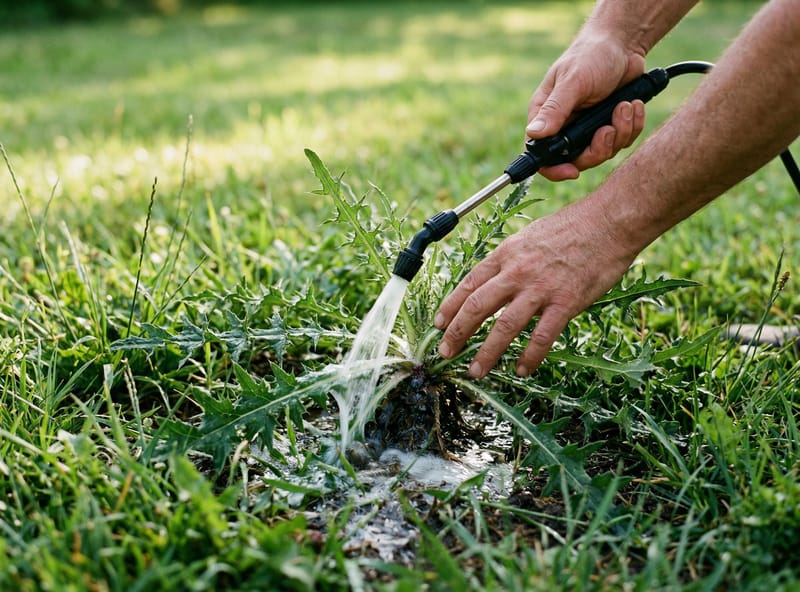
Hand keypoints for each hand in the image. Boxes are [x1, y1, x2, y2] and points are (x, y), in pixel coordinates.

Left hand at [434, 198, 635, 377]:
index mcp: (506, 254)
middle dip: (456, 333)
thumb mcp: (529, 237)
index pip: (468, 284)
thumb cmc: (572, 227)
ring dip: (486, 353)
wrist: (608, 222)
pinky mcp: (565, 302)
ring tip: (475, 370)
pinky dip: (529, 357)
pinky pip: (542, 337)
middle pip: (476, 307)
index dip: (450, 306)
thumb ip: (511, 261)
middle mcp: (516, 272)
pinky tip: (522, 370)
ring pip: (504, 327)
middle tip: (445, 352)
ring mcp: (540, 288)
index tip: (438, 324)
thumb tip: (497, 282)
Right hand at [526, 32, 646, 180]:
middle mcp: (565, 126)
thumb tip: (534, 133)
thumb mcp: (573, 81)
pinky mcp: (610, 125)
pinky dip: (632, 126)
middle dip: (598, 149)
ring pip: (603, 153)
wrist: (624, 44)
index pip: (541, 156)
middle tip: (609, 129)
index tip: (572, 171)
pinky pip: (622, 141)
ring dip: (620, 132)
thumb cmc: (592, 55)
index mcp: (547, 117)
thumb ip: (555, 109)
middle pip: (577, 160)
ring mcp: (588, 128)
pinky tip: (634, 105)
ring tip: (626, 105)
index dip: (555, 169)